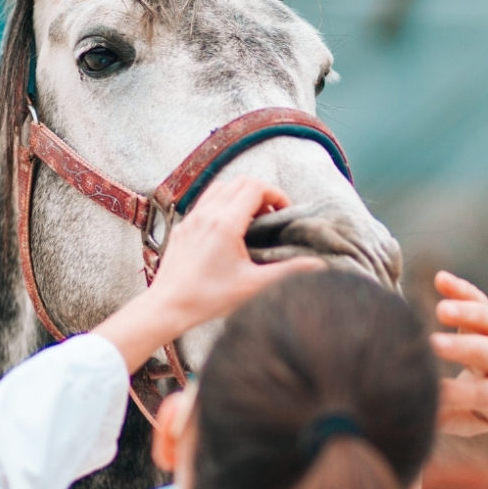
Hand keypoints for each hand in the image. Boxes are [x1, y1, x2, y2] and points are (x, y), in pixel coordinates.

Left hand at [93, 176, 322, 372]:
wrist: (168, 306)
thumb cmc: (209, 298)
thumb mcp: (253, 286)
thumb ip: (288, 272)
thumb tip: (319, 266)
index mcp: (226, 222)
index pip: (256, 187)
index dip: (276, 195)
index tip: (284, 213)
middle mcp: (207, 213)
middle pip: (240, 182)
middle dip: (261, 193)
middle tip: (270, 217)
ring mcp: (191, 219)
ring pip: (220, 188)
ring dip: (240, 196)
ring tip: (250, 221)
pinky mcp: (182, 228)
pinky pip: (204, 203)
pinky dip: (221, 205)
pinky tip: (227, 231)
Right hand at [430, 271, 487, 435]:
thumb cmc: (487, 401)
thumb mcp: (477, 418)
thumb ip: (451, 420)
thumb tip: (421, 416)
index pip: (484, 393)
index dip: (457, 393)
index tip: (428, 390)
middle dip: (463, 348)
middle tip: (433, 344)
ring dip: (467, 312)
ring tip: (441, 309)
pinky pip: (480, 297)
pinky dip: (461, 287)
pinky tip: (441, 279)